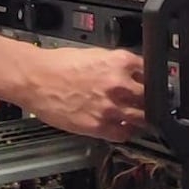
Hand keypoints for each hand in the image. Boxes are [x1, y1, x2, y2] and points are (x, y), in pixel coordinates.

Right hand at [12, 46, 146, 141]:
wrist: (35, 78)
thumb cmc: (57, 65)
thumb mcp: (94, 55)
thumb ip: (116, 65)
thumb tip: (131, 74)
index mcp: (119, 62)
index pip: (151, 73)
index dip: (153, 81)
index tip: (154, 86)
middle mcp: (119, 85)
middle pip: (151, 98)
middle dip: (150, 101)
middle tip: (148, 104)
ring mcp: (111, 107)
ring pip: (142, 118)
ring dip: (141, 119)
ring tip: (139, 119)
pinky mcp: (99, 126)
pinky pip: (123, 134)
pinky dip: (125, 132)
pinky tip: (121, 127)